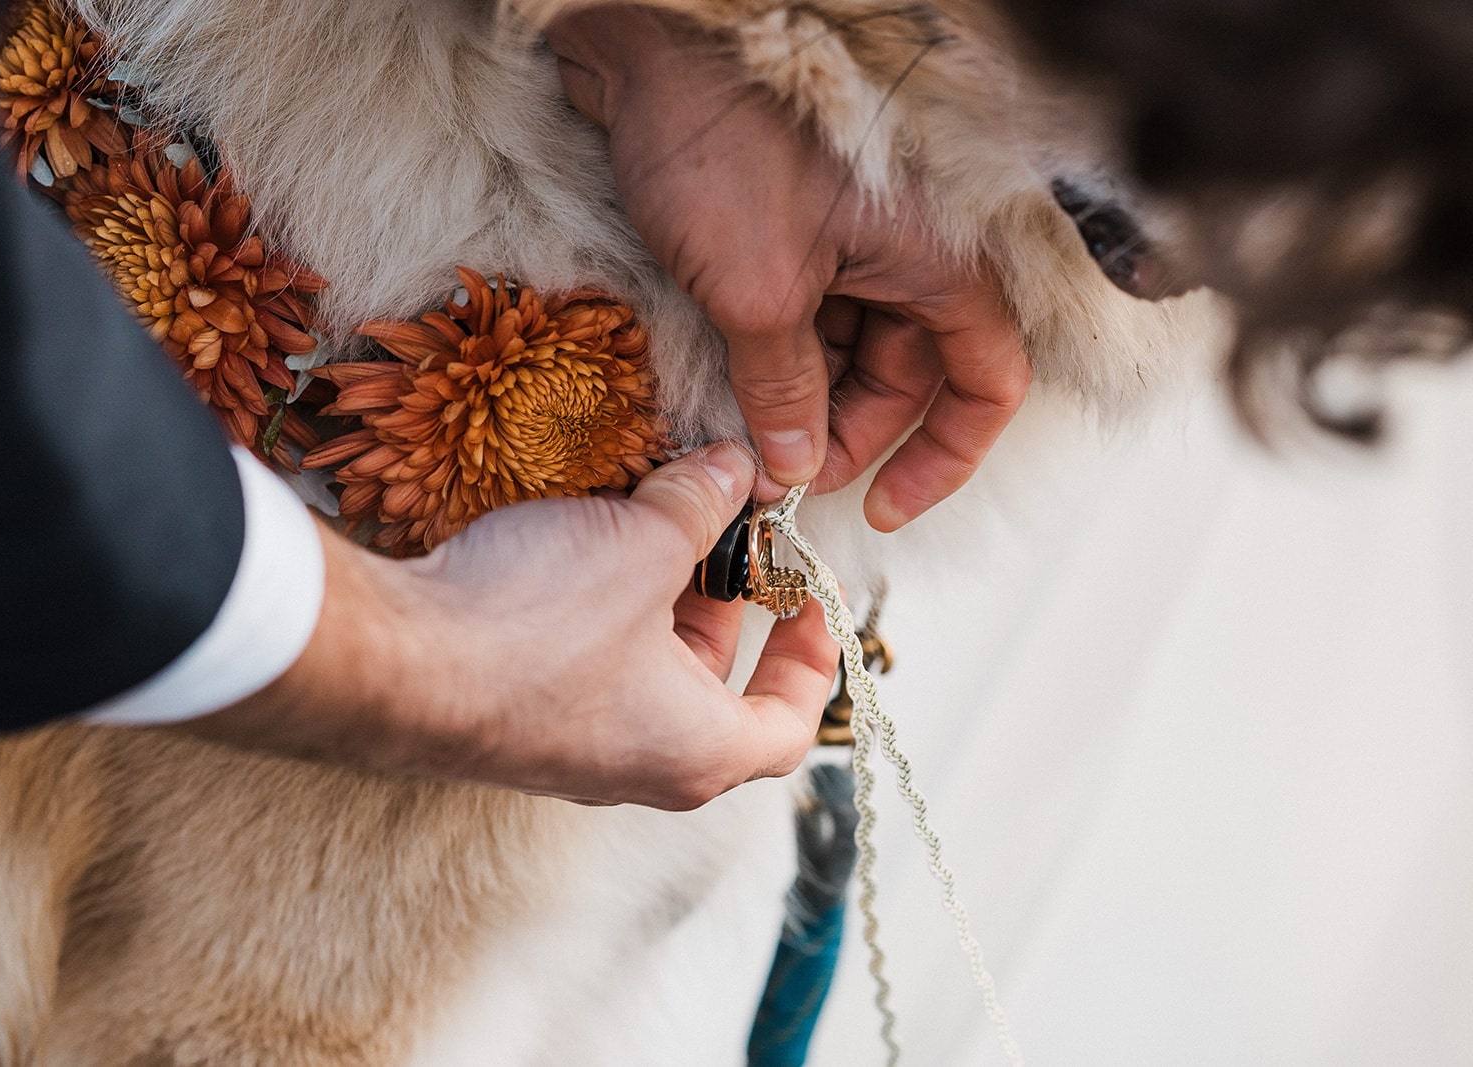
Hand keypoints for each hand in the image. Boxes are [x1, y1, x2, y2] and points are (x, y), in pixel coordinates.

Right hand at [185, 444, 840, 809]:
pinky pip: (581, 674)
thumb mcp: (645, 542)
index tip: (809, 600)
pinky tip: (577, 548)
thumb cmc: (539, 625)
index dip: (814, 658)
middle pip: (713, 695)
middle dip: (725, 610)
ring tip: (649, 526)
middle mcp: (639, 769)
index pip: (789, 726)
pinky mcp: (512, 724)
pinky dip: (598, 617)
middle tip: (725, 539)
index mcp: (699, 750)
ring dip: (655, 606)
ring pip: (642, 680)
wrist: (394, 663)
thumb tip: (736, 468)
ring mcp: (569, 754)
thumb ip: (703, 503)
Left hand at [545, 7, 1031, 529]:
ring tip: (748, 441)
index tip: (885, 507)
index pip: (985, 379)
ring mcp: (850, 243)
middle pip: (909, 373)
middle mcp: (906, 254)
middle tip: (784, 477)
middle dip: (850, 434)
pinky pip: (807, 317)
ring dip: (807, 402)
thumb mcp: (756, 293)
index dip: (945, 454)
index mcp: (935, 260)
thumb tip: (794, 463)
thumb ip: (784, 389)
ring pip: (852, 350)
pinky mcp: (796, 235)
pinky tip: (733, 393)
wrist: (645, 51)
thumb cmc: (720, 147)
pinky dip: (778, 361)